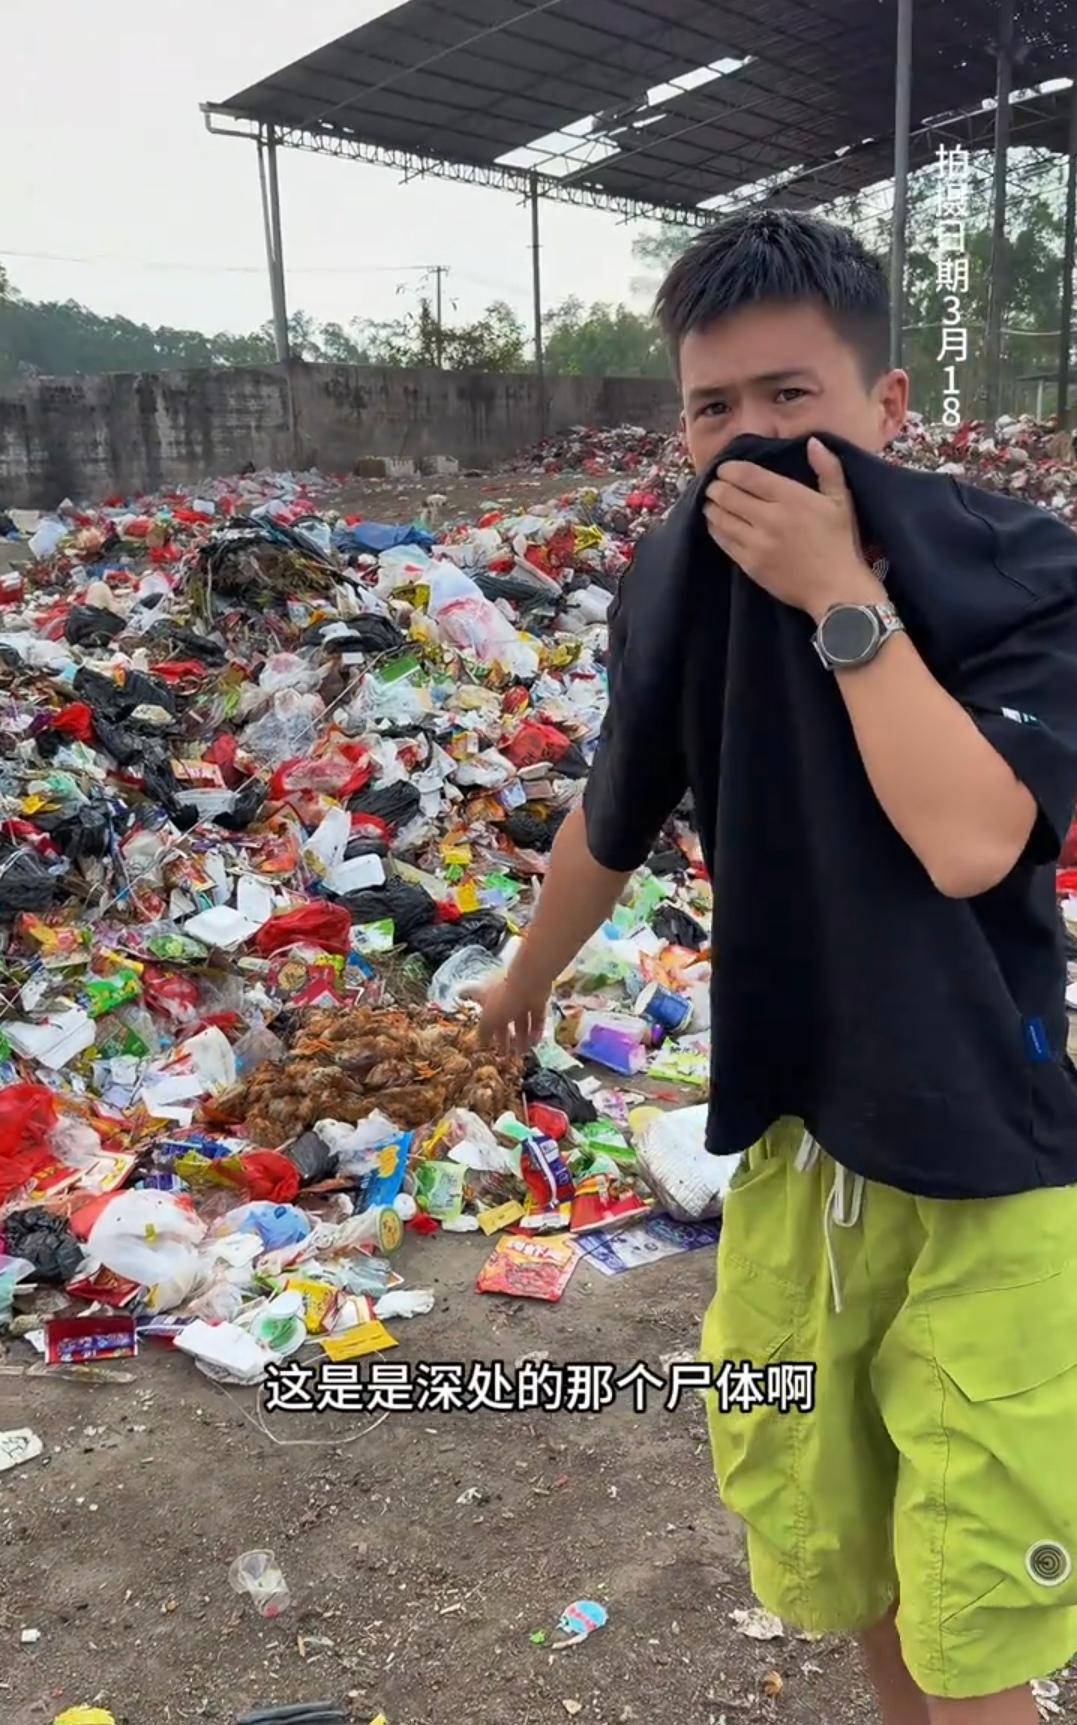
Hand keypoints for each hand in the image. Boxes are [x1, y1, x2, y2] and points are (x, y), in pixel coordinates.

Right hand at [467, 969, 550, 1056]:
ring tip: (523, 1052)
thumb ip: (485, 1031)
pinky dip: (536, 1031)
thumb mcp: (489, 1018)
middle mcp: (506, 1000)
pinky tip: (535, 1042)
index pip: (487, 1017)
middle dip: (507, 1038)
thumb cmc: (504, 1000)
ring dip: (523, 1038)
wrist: (529, 983)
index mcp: (490, 1001)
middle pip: (506, 1021)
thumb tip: (481, 1041)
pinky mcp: (539, 1001)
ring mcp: (523, 1000)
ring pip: (523, 1022)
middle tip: (508, 1054)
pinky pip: (537, 1019)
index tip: (489, 1046)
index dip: (488, 1031)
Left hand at [704, 436, 883, 622]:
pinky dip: (715, 529)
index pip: (748, 476)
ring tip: (710, 502)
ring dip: (711, 507)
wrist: (836, 589)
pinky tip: (715, 524)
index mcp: (791, 498)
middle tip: (713, 485)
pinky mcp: (750, 564)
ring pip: (721, 519)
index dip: (729, 469)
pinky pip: (724, 542)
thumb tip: (813, 441)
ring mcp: (757, 543)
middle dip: (715, 487)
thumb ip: (828, 468)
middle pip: (728, 496)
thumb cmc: (840, 542)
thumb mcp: (841, 500)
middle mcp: (770, 518)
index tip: (723, 468)